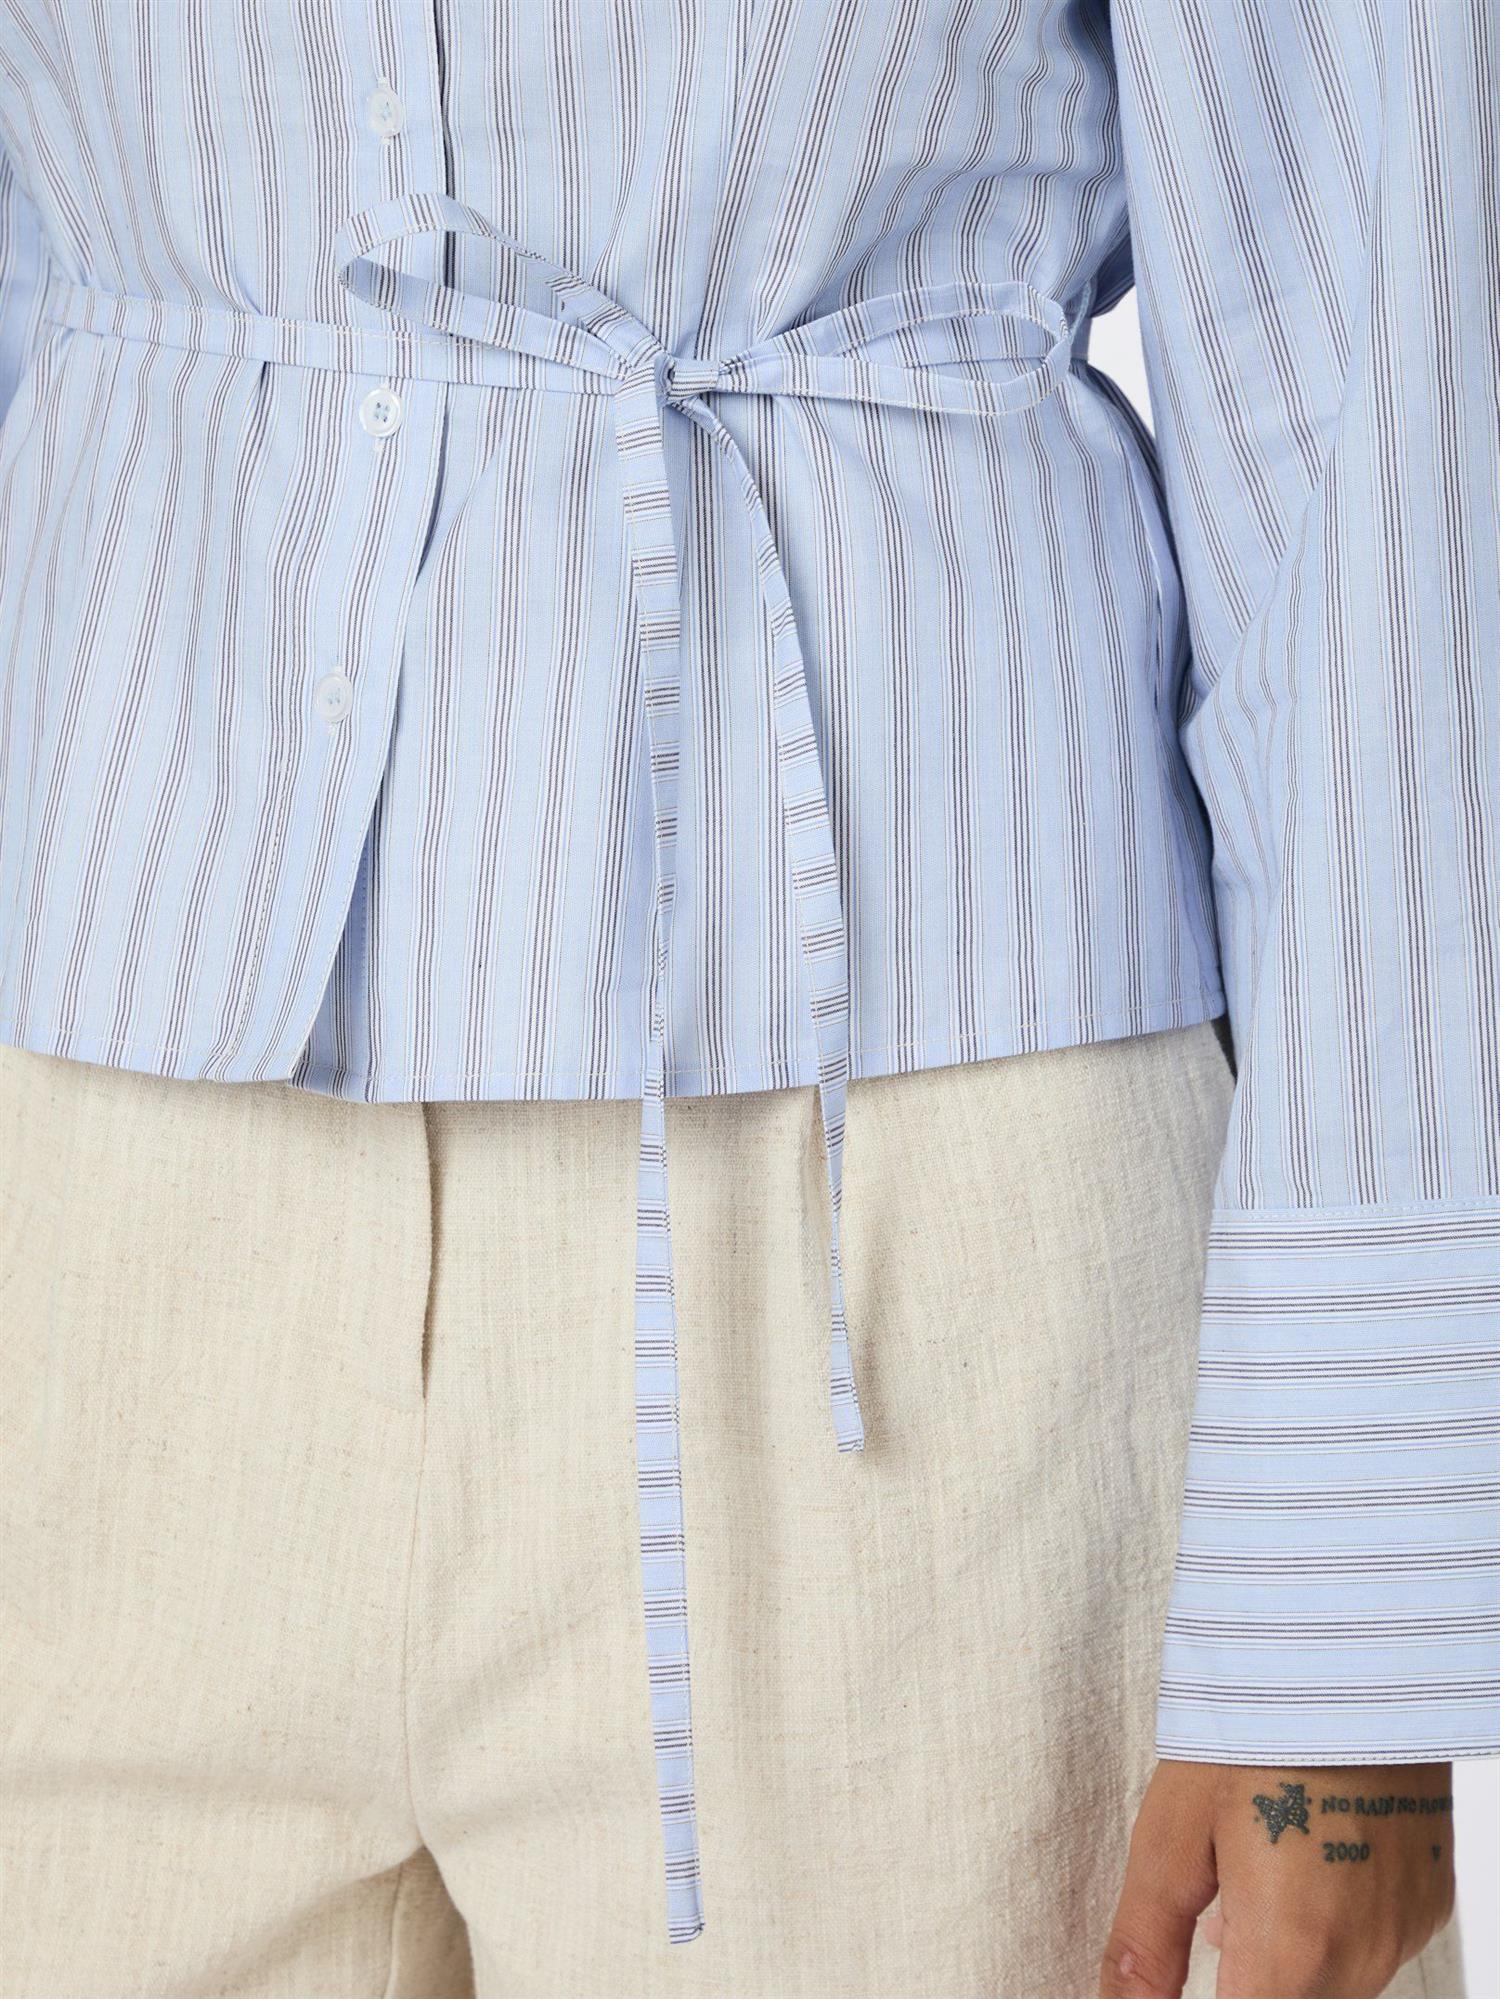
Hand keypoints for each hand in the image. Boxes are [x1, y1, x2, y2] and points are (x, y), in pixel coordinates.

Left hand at [1098, 1760, 1455, 1997]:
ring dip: (1284, 1963)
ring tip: (1245, 1887)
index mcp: (1291, 1950)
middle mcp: (1361, 1958)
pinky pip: (1371, 1951)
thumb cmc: (1249, 1733)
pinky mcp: (1428, 1901)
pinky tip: (1295, 1873)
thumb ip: (1147, 1942)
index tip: (1193, 1956)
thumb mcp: (1171, 1834)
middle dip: (1245, 1986)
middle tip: (1212, 1918)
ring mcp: (1403, 1932)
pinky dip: (1329, 1935)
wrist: (1348, 1660)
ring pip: (1331, 1989)